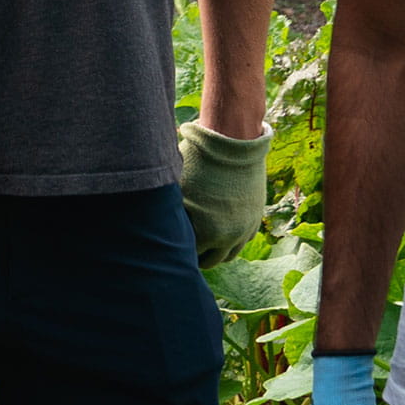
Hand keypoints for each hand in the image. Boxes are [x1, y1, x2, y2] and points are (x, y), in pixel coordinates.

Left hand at [176, 121, 269, 267]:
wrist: (233, 142)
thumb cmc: (197, 162)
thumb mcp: (175, 187)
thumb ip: (166, 211)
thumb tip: (149, 225)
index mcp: (208, 233)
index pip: (189, 256)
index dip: (176, 250)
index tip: (168, 244)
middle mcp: (229, 237)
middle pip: (210, 261)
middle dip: (195, 255)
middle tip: (183, 246)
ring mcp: (245, 228)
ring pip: (229, 255)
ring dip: (216, 251)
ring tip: (202, 241)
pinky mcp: (256, 217)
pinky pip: (244, 240)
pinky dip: (232, 239)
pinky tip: (220, 228)